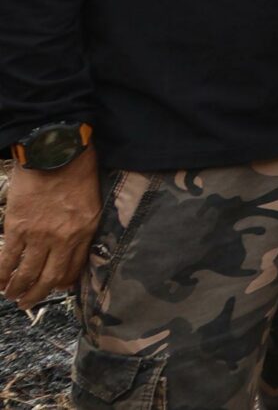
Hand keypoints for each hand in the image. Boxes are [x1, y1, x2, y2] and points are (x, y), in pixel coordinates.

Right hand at [0, 157, 100, 307]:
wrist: (55, 150)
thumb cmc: (78, 170)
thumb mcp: (92, 201)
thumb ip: (84, 226)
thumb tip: (72, 248)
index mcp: (85, 230)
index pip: (74, 267)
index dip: (63, 282)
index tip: (56, 289)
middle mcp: (63, 238)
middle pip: (49, 276)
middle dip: (37, 294)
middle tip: (27, 303)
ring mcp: (38, 234)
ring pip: (26, 272)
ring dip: (17, 288)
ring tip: (12, 296)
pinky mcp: (17, 227)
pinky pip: (7, 258)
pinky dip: (1, 274)